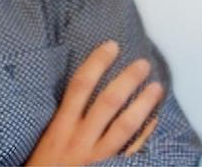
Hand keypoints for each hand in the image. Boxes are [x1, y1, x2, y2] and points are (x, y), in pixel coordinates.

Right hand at [26, 40, 163, 164]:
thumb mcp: (44, 143)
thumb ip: (62, 121)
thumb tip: (80, 92)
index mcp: (60, 128)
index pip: (79, 87)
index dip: (96, 64)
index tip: (111, 46)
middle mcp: (79, 140)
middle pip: (107, 102)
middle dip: (127, 80)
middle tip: (143, 63)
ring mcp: (96, 158)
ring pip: (124, 126)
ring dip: (143, 104)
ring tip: (157, 87)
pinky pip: (131, 153)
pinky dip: (144, 136)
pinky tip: (155, 120)